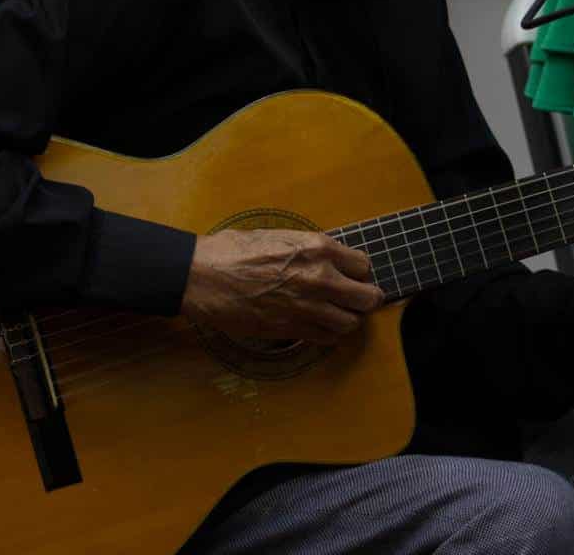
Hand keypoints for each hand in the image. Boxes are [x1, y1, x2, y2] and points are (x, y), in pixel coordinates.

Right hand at [181, 227, 383, 343]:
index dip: (358, 272)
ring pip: (350, 323)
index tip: (353, 275)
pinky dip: (329, 335)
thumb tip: (327, 258)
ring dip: (347, 319)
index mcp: (318, 248)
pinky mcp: (291, 330)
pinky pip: (326, 338)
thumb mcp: (282, 235)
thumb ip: (310, 249)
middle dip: (365, 298)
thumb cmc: (236, 250)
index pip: (363, 265)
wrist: (207, 276)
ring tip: (338, 314)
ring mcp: (307, 307)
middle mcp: (320, 277)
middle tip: (357, 299)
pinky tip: (320, 326)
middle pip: (367, 298)